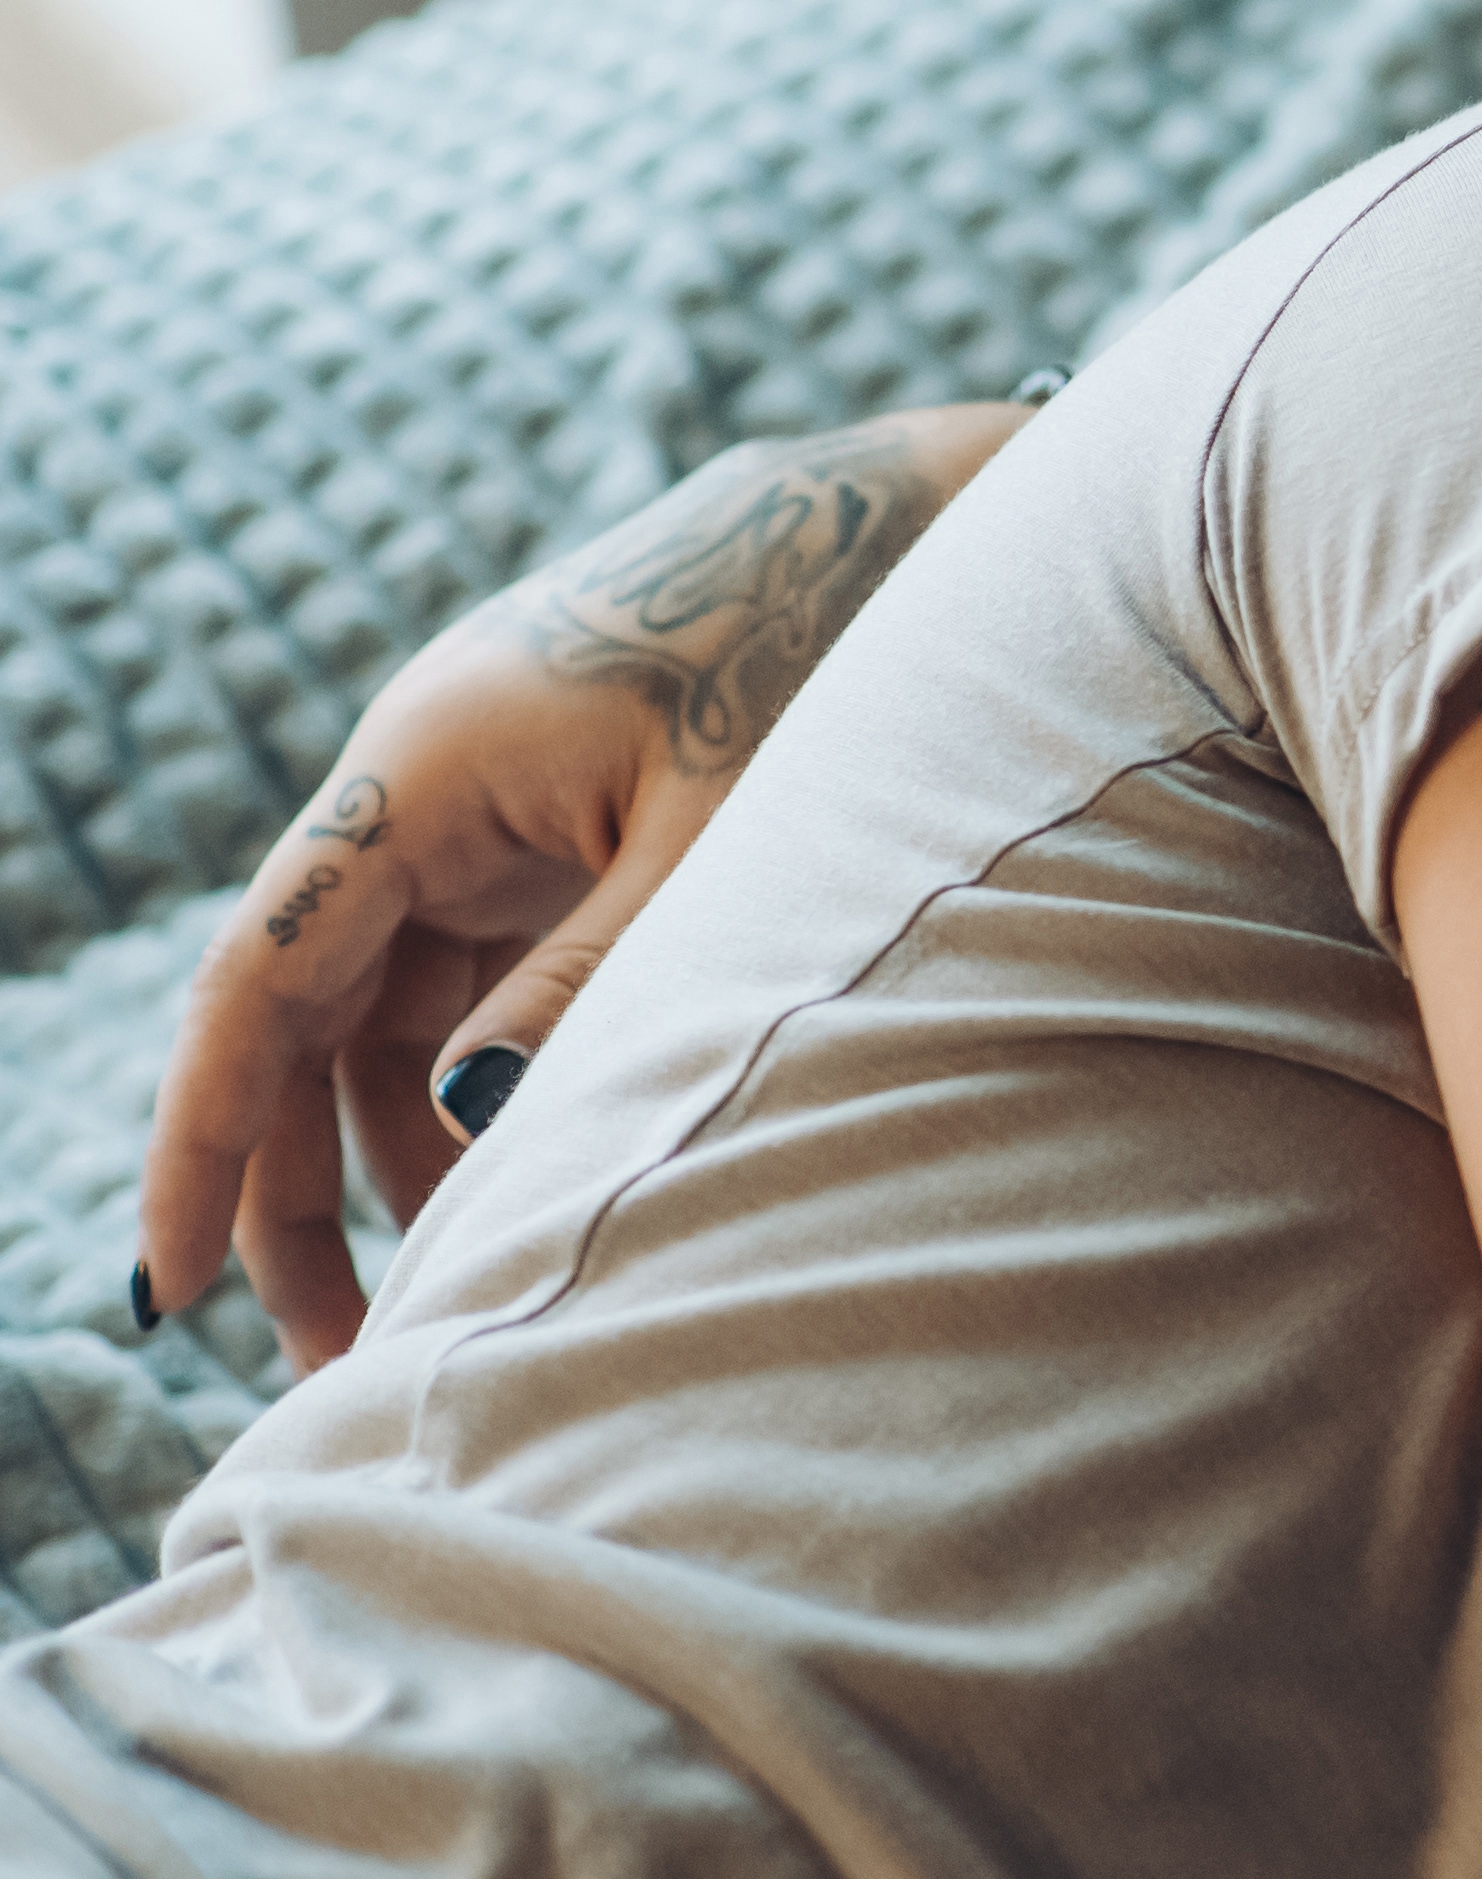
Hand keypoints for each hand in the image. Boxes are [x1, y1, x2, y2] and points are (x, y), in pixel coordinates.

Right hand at [132, 404, 1016, 1365]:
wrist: (914, 523)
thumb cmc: (819, 649)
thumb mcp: (716, 835)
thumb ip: (596, 980)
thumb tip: (473, 1130)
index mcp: (418, 774)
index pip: (254, 983)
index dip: (199, 1140)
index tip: (170, 1286)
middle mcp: (418, 794)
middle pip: (302, 1020)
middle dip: (299, 1190)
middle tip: (335, 1355)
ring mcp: (480, 813)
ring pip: (386, 1016)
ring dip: (394, 1154)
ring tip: (436, 1302)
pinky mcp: (550, 830)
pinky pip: (468, 981)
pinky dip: (476, 1085)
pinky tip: (512, 1189)